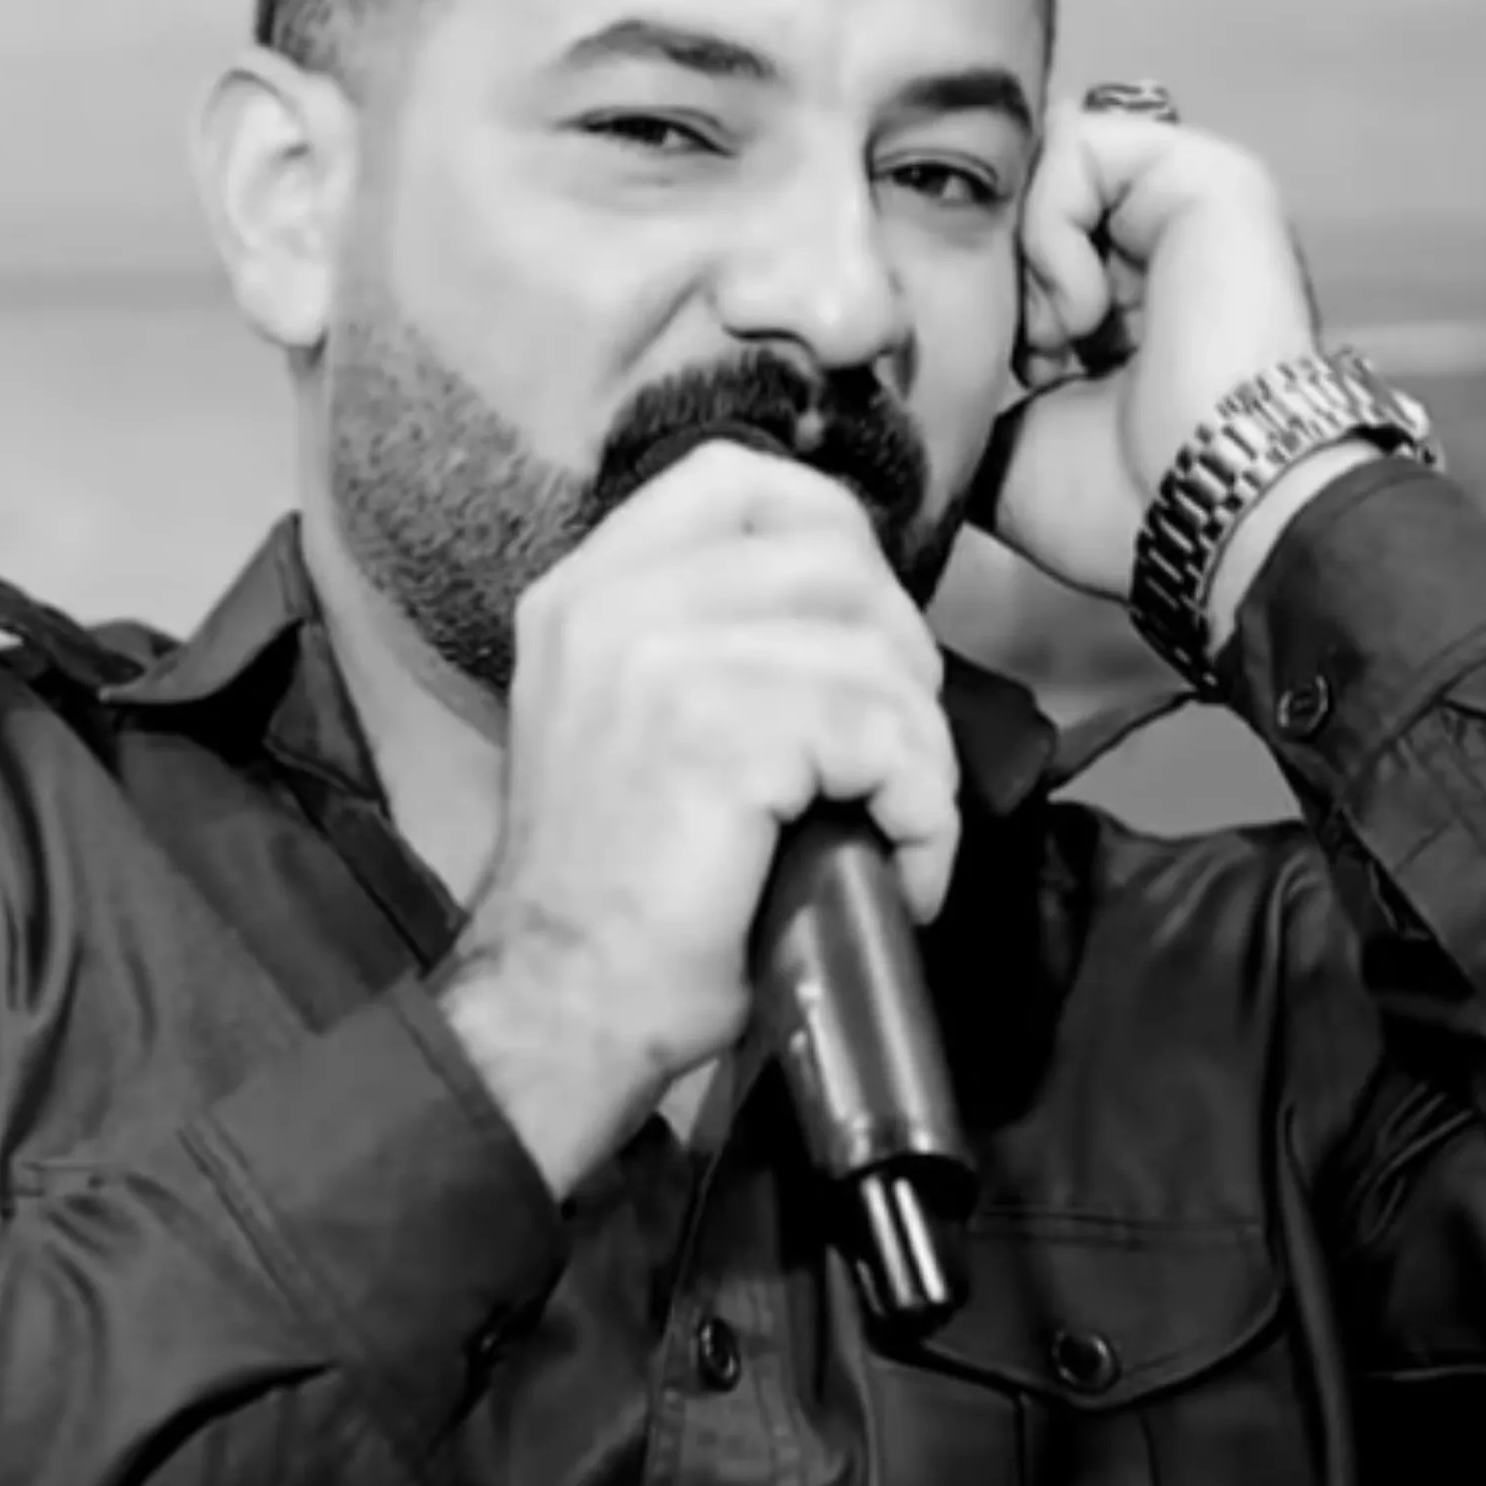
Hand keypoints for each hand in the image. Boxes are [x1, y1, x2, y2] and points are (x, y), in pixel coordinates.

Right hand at [437, 444, 958, 1194]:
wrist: (562, 1004)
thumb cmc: (616, 894)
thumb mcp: (625, 723)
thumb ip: (698, 640)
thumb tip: (848, 612)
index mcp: (586, 589)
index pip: (739, 481)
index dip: (837, 537)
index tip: (865, 637)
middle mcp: (612, 600)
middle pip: (834, 555)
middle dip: (900, 657)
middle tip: (894, 758)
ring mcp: (661, 656)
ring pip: (874, 654)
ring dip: (919, 754)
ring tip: (898, 831)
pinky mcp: (721, 730)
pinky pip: (883, 736)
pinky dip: (922, 812)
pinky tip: (902, 869)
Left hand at [980, 98, 1323, 605]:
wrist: (1204, 508)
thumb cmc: (1121, 504)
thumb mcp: (1016, 450)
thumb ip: (979, 395)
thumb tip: (904, 401)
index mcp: (1135, 310)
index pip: (1030, 245)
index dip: (997, 294)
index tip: (1017, 375)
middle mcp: (1167, 251)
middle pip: (1032, 199)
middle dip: (1006, 274)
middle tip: (1035, 360)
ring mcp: (1191, 208)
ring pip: (1050, 172)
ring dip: (1032, 260)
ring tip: (1063, 342)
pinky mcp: (1209, 174)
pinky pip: (1081, 146)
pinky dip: (1055, 230)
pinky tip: (1087, 314)